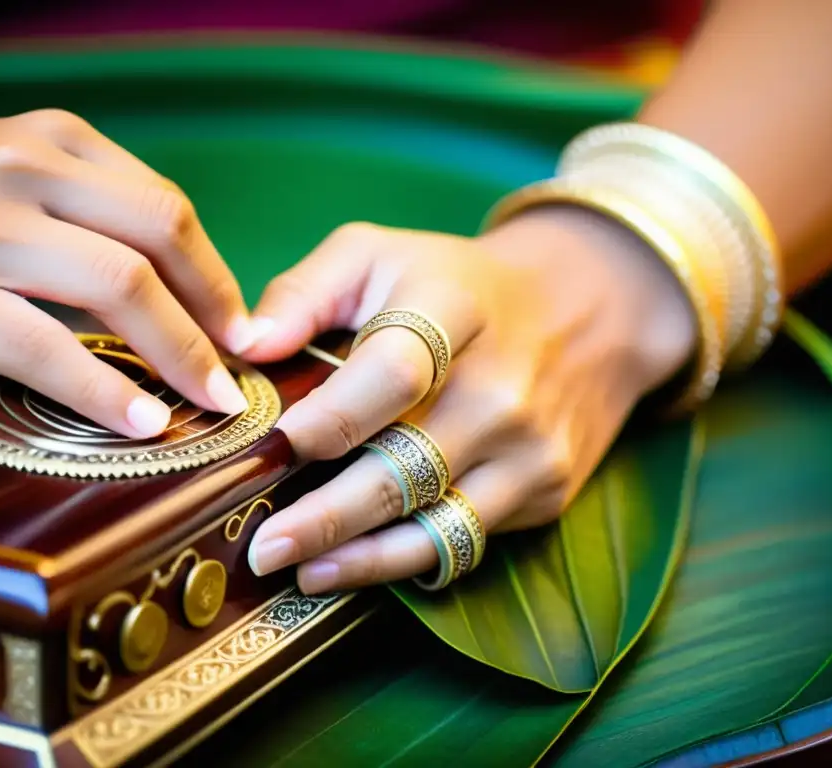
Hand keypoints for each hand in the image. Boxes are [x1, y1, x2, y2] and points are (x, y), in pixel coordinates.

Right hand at [0, 110, 266, 437]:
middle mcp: (19, 170)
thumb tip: (181, 272)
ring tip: (209, 397)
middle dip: (214, 310)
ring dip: (180, 352)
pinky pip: (46, 349)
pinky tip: (142, 421)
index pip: (165, 207)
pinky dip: (105, 391)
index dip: (215, 273)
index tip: (239, 322)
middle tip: (239, 362)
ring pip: (119, 286)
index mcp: (49, 139)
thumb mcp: (6, 176)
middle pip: (159, 238)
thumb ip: (84, 201)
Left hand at [244, 205, 696, 593]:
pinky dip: (410, 557)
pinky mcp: (547, 489)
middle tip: (265, 549)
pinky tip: (363, 560)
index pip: (390, 376)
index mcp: (454, 311)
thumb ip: (305, 291)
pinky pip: (468, 539)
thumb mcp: (380, 255)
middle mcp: (502, 387)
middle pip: (405, 470)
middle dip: (326, 518)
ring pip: (436, 526)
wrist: (588, 308)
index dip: (327, 420)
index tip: (271, 449)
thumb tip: (243, 349)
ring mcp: (530, 447)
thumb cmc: (460, 284)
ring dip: (363, 559)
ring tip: (304, 573)